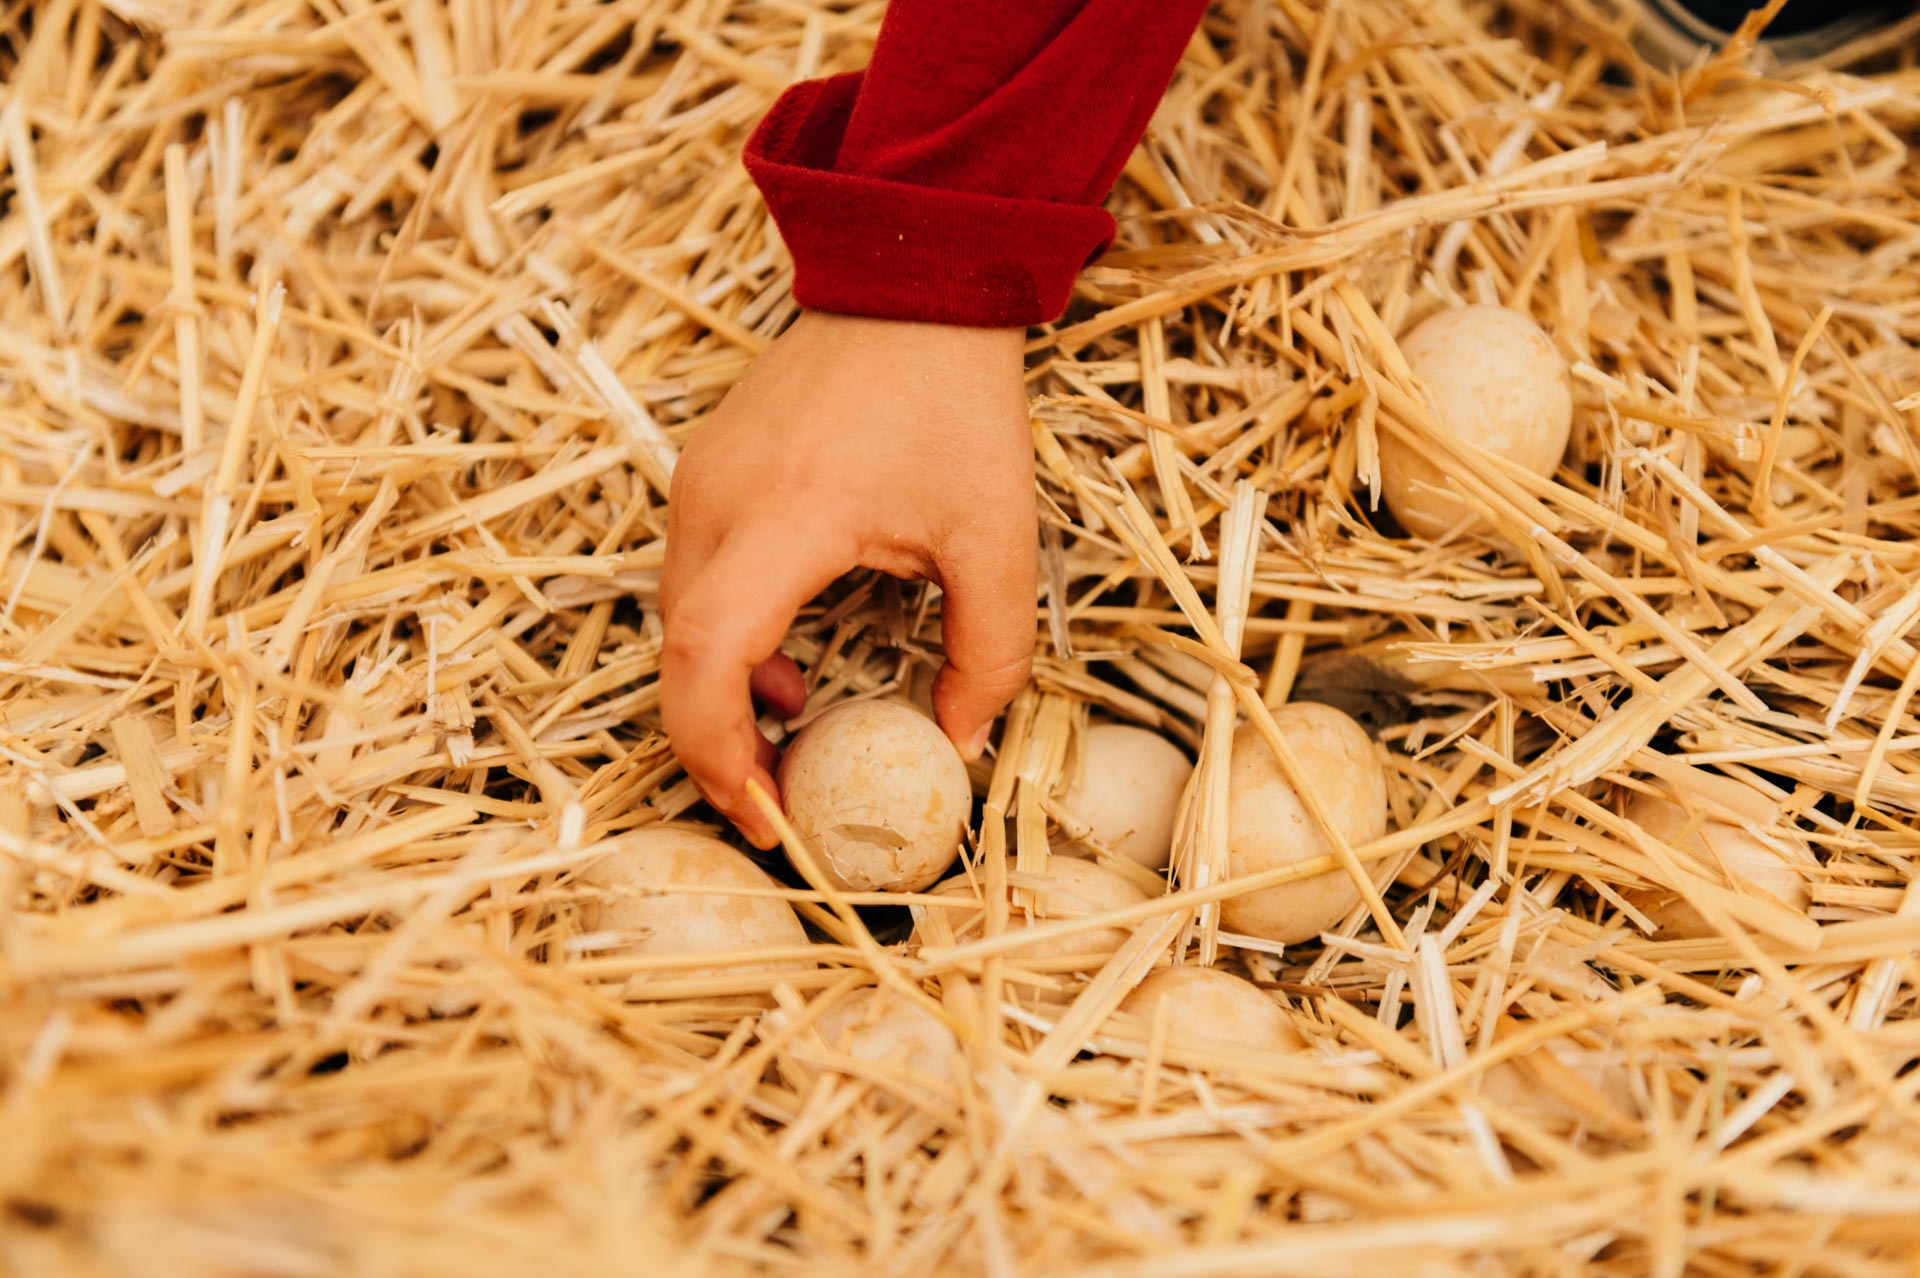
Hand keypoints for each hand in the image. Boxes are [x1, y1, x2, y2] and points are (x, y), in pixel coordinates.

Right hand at [661, 312, 1036, 845]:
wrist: (912, 281)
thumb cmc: (956, 401)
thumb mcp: (997, 538)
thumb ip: (988, 654)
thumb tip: (959, 743)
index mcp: (785, 517)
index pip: (705, 658)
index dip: (717, 752)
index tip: (765, 813)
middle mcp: (717, 500)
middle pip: (680, 655)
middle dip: (719, 742)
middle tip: (782, 795)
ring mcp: (698, 480)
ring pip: (678, 619)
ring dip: (724, 686)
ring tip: (797, 721)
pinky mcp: (703, 470)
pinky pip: (691, 577)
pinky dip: (725, 634)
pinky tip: (788, 656)